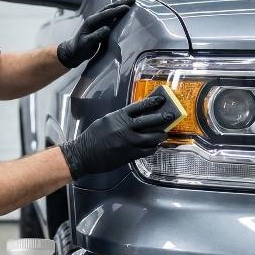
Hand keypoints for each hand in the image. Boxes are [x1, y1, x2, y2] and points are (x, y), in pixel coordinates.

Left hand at [56, 0, 135, 68]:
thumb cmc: (79, 48)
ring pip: (110, 10)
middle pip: (109, 8)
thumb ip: (96, 35)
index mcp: (91, 21)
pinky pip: (110, 16)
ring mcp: (97, 21)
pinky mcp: (100, 25)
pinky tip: (123, 10)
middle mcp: (94, 19)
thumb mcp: (87, 43)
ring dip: (120, 5)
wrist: (74, 52)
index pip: (106, 14)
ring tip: (131, 1)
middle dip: (121, 3)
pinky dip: (117, 11)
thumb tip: (107, 28)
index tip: (127, 7)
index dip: (116, 10)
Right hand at [59, 93, 173, 179]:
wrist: (83, 155)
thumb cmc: (92, 137)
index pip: (139, 107)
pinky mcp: (129, 155)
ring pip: (151, 138)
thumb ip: (120, 118)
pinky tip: (155, 146)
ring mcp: (128, 142)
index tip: (161, 100)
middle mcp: (125, 128)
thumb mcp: (105, 121)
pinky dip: (153, 148)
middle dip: (162, 118)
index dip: (152, 103)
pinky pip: (146, 151)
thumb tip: (134, 116)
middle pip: (149, 121)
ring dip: (160, 135)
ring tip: (164, 134)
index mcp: (118, 117)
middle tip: (170, 116)